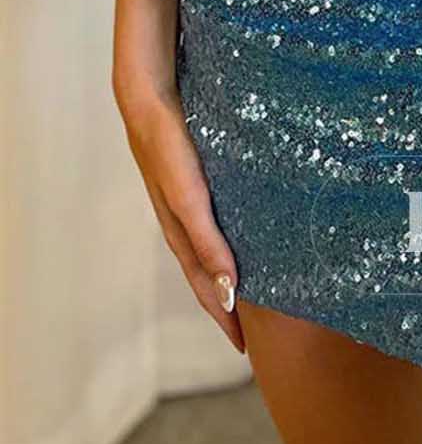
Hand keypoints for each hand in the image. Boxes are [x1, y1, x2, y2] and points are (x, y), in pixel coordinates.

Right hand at [115, 77, 244, 352]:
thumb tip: (228, 288)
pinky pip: (210, 219)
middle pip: (206, 272)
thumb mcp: (189, 197)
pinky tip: (242, 235)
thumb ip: (206, 240)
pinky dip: (224, 239)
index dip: (223, 314)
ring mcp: (186, 198)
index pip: (206, 283)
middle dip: (225, 303)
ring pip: (208, 247)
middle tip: (250, 332)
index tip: (243, 345)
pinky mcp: (194, 177)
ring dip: (226, 273)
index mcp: (181, 229)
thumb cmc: (168, 146)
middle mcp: (183, 219)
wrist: (148, 98)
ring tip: (250, 292)